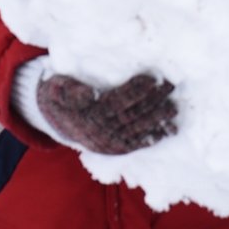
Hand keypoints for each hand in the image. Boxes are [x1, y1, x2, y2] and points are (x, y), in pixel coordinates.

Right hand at [36, 73, 177, 154]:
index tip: (152, 80)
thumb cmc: (60, 96)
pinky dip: (153, 138)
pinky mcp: (114, 148)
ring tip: (173, 109)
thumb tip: (89, 94)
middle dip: (152, 101)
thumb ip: (71, 90)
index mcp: (88, 114)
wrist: (55, 120)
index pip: (117, 101)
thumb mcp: (57, 88)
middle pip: (131, 114)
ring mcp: (108, 142)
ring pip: (136, 129)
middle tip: (170, 86)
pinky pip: (136, 144)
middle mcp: (100, 131)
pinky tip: (168, 131)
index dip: (135, 91)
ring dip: (157, 120)